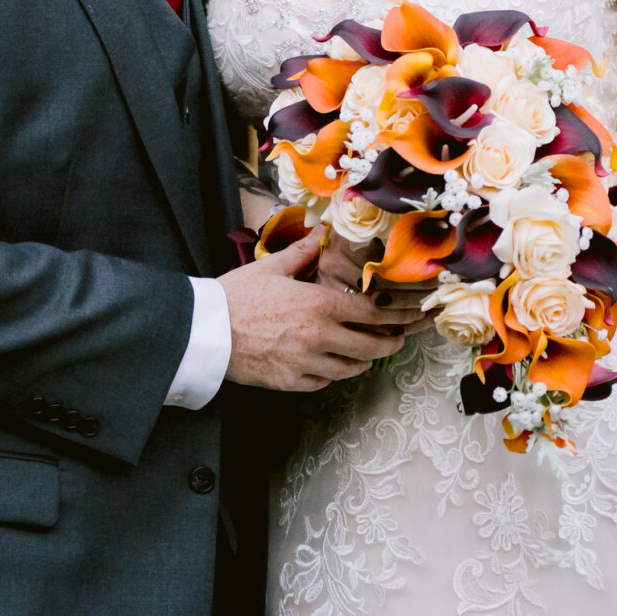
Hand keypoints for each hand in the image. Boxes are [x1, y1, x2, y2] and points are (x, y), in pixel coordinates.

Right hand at [221, 229, 428, 391]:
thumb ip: (303, 252)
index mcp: (320, 306)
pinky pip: (325, 381)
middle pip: (371, 347)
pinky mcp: (292, 382)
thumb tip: (319, 232)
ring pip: (351, 368)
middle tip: (398, 339)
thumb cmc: (236, 296)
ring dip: (365, 361)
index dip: (398, 316)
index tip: (411, 317)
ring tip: (371, 354)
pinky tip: (336, 365)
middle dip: (390, 344)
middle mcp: (320, 338)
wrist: (205, 332)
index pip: (374, 313)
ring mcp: (307, 363)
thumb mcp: (272, 267)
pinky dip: (336, 373)